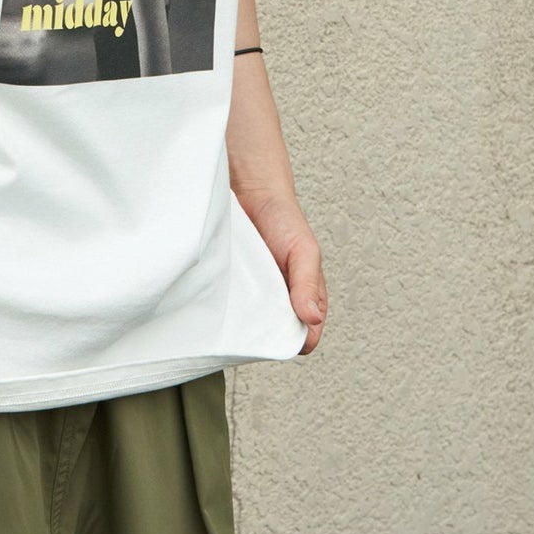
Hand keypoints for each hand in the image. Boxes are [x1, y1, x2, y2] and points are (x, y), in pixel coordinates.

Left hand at [240, 193, 327, 354]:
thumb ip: (309, 283)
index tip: (278, 333)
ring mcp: (255, 295)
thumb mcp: (304, 251)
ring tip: (234, 309)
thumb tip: (313, 317)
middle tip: (251, 322)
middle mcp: (281, 301)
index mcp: (306, 297)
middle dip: (264, 336)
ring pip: (250, 324)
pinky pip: (229, 305)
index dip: (293, 340)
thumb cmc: (284, 220)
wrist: (252, 192)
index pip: (304, 336)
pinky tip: (220, 299)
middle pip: (274, 336)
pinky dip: (226, 306)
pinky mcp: (234, 286)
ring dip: (242, 322)